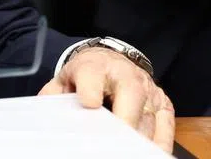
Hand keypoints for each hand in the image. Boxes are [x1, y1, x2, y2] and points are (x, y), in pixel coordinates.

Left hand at [39, 47, 173, 152]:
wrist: (109, 61)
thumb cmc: (86, 75)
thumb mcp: (64, 80)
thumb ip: (53, 96)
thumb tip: (44, 114)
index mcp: (94, 67)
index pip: (92, 75)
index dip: (90, 90)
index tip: (89, 104)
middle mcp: (126, 75)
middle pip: (131, 95)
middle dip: (123, 122)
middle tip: (112, 145)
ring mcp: (148, 90)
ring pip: (148, 117)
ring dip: (137, 140)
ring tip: (123, 152)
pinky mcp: (163, 104)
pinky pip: (166, 128)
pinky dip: (158, 145)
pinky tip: (145, 154)